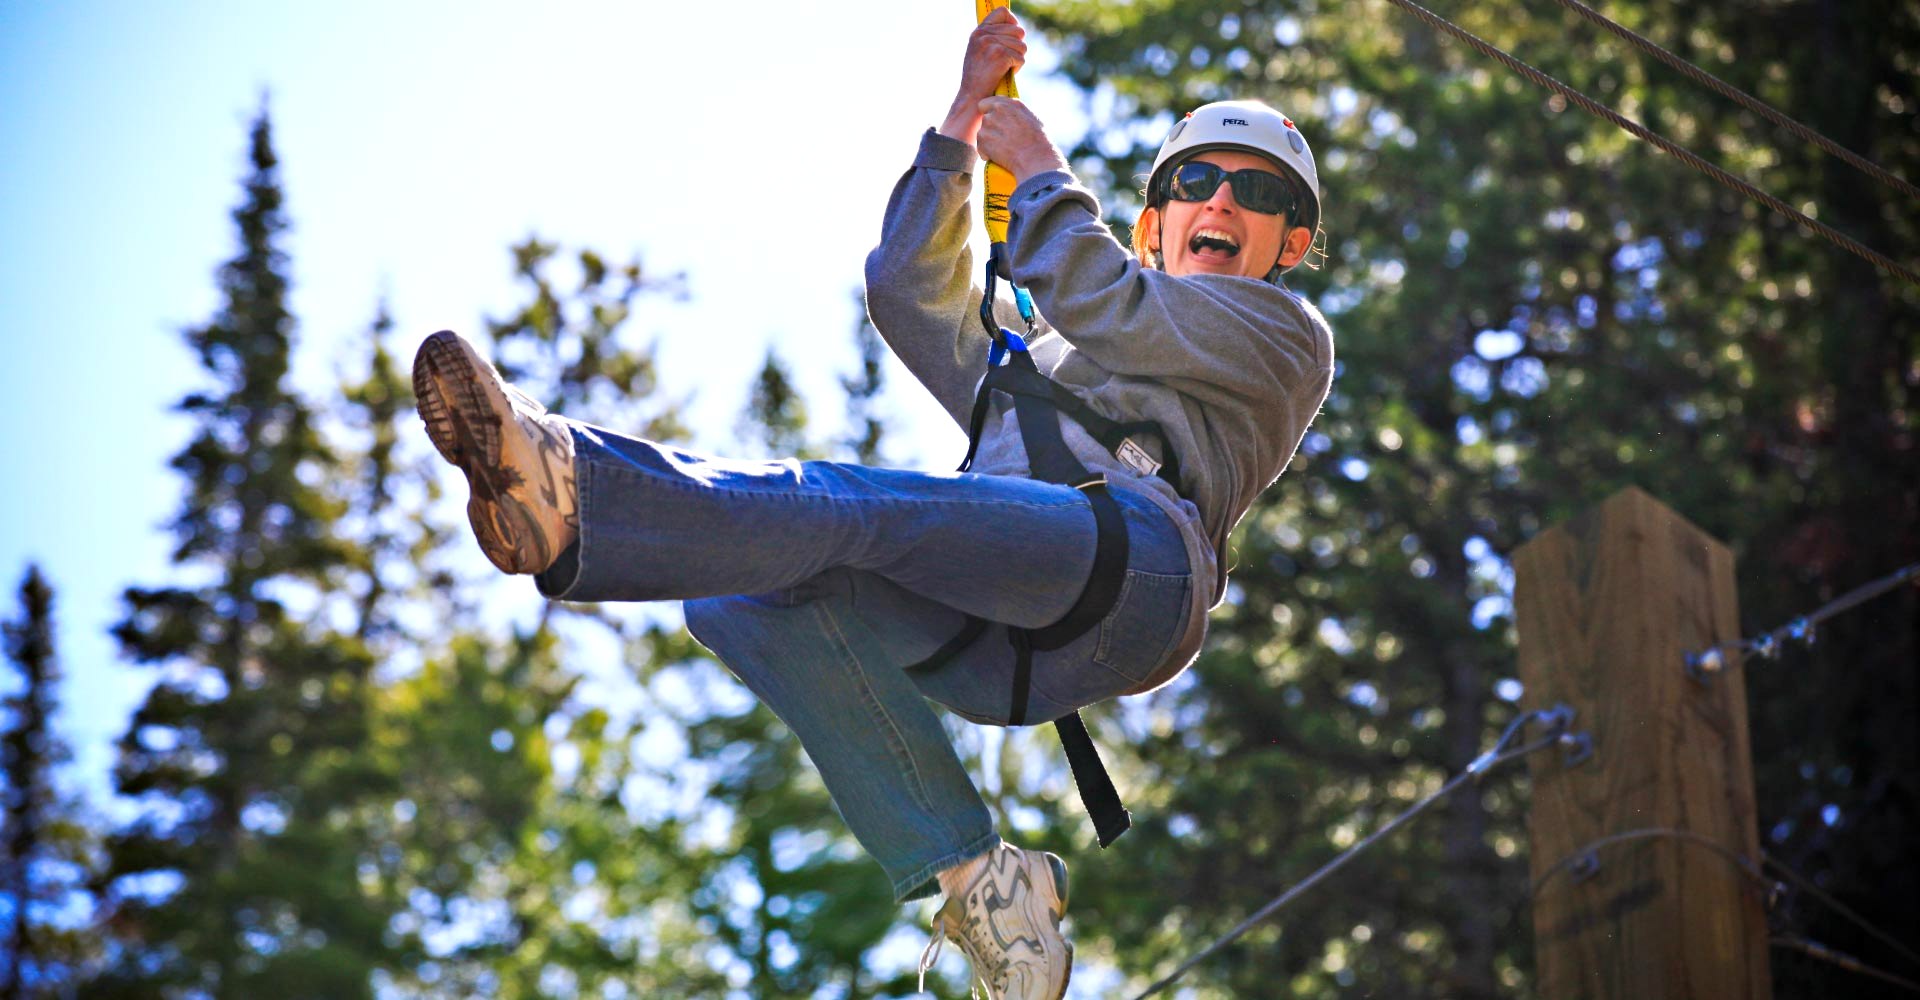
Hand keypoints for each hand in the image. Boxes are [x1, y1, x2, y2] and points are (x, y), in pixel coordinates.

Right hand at [939, 6, 1026, 144]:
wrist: (973, 97)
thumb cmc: (978, 78)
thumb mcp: (979, 51)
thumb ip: (992, 37)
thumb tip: (1015, 29)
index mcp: (979, 31)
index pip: (1003, 12)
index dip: (1012, 23)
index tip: (1012, 35)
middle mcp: (984, 34)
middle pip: (1018, 31)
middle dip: (1017, 47)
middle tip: (1007, 60)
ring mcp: (991, 43)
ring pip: (1022, 45)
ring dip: (1018, 59)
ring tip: (1005, 68)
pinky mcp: (1000, 55)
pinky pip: (1021, 58)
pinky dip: (1017, 68)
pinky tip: (1005, 74)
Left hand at [976, 96, 1068, 180]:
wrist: (1034, 159)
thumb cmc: (1038, 142)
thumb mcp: (1032, 118)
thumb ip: (1016, 112)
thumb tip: (1008, 113)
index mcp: (1010, 103)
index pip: (986, 103)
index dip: (989, 113)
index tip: (995, 121)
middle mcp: (997, 109)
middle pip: (986, 119)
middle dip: (991, 128)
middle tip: (1004, 139)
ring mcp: (988, 124)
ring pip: (983, 133)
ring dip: (989, 141)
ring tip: (1004, 149)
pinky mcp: (983, 139)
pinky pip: (981, 146)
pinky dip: (987, 152)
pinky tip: (1000, 156)